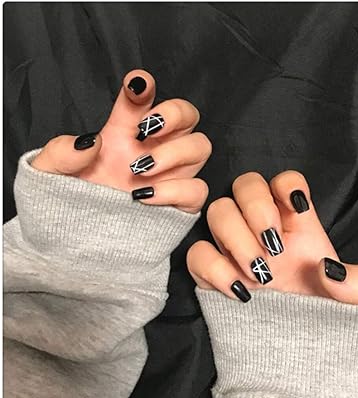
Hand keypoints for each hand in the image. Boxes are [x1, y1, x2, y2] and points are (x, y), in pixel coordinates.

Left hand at [31, 69, 210, 212]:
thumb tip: (91, 142)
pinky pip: (197, 189)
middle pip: (189, 115)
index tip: (137, 85)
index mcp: (123, 135)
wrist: (76, 244)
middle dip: (175, 113)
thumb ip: (61, 153)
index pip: (141, 100)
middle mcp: (152, 150)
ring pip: (200, 147)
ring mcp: (169, 176)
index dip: (144, 86)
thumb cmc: (66, 205)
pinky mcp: (179, 205)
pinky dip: (175, 190)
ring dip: (175, 153)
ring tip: (141, 169)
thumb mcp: (49, 176)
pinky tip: (145, 197)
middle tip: (146, 130)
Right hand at [187, 171, 357, 303]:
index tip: (297, 209)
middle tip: (274, 247)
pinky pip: (197, 252)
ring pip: (217, 210)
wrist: (299, 352)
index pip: (285, 181)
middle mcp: (262, 228)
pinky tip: (240, 292)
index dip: (286, 184)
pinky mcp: (211, 271)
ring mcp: (234, 247)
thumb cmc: (328, 319)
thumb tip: (330, 270)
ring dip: (236, 238)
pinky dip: (213, 268)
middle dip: (256, 208)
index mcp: (297, 224)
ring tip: (260, 274)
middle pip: (245, 184)